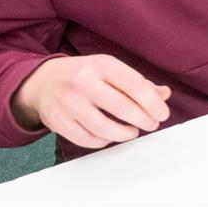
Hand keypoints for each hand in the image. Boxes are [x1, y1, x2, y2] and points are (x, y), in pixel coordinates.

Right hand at [11, 55, 170, 149]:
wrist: (43, 81)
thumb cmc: (85, 75)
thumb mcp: (111, 69)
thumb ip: (139, 82)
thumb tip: (164, 95)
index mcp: (101, 65)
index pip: (134, 85)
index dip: (152, 103)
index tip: (163, 114)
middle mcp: (83, 82)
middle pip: (121, 107)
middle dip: (143, 120)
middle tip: (152, 124)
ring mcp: (68, 103)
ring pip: (103, 127)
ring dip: (125, 133)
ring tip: (133, 132)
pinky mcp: (57, 122)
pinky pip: (87, 139)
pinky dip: (104, 141)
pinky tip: (112, 135)